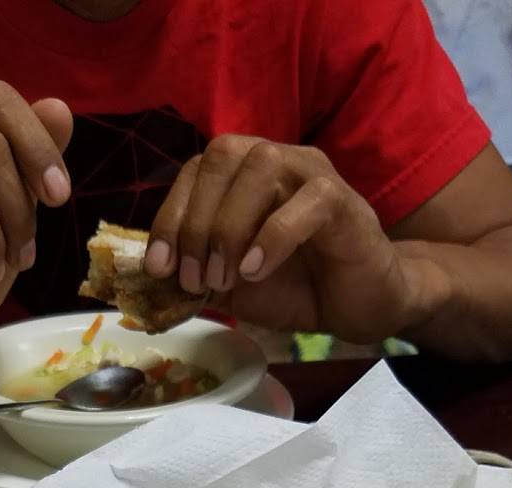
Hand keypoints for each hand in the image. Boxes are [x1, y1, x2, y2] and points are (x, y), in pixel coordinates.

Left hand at [145, 136, 439, 341]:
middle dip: (197, 222)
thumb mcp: (233, 287)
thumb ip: (196, 276)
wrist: (360, 305)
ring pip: (261, 167)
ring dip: (231, 227)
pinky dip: (272, 236)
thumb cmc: (298, 288)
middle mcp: (277, 161)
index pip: (196, 170)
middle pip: (222, 157)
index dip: (170, 216)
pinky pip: (306, 201)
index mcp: (245, 176)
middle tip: (196, 278)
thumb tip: (151, 282)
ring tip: (228, 277)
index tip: (158, 268)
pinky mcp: (344, 201)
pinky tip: (256, 271)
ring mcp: (312, 175)